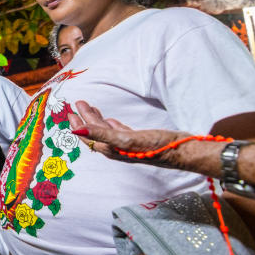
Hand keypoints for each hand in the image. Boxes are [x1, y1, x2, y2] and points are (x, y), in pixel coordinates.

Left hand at [70, 101, 188, 166]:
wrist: (184, 151)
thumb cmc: (156, 146)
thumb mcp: (125, 139)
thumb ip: (101, 134)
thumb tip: (77, 131)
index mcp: (112, 149)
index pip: (88, 137)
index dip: (78, 125)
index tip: (70, 112)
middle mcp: (118, 149)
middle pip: (96, 132)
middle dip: (85, 118)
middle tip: (79, 103)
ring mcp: (128, 145)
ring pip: (107, 131)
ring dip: (97, 119)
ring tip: (91, 107)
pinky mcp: (140, 141)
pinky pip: (120, 132)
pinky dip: (112, 125)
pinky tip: (111, 120)